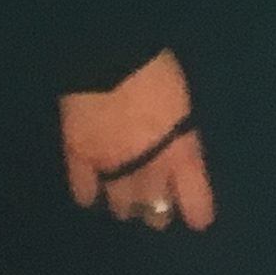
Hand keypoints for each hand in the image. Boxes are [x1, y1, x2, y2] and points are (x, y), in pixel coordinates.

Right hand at [60, 48, 215, 231]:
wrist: (106, 54)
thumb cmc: (154, 68)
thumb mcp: (181, 101)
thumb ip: (180, 131)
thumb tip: (178, 148)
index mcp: (180, 153)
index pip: (194, 199)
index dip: (195, 212)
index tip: (195, 219)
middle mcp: (149, 167)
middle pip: (155, 208)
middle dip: (157, 210)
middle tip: (155, 208)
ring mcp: (111, 164)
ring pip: (120, 203)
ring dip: (125, 204)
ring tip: (123, 203)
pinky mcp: (79, 156)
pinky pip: (83, 188)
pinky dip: (87, 193)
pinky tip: (90, 194)